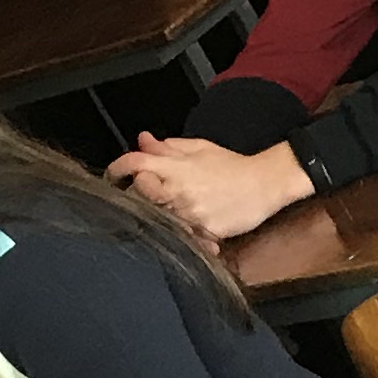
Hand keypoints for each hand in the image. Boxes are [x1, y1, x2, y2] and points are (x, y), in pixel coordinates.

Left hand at [105, 133, 308, 240]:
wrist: (265, 183)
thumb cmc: (232, 165)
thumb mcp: (199, 148)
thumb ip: (168, 147)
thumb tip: (143, 140)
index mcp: (175, 167)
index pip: (134, 164)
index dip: (117, 168)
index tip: (113, 176)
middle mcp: (177, 190)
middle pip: (138, 196)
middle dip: (135, 196)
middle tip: (138, 199)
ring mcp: (189, 212)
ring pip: (157, 218)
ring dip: (158, 217)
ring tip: (169, 214)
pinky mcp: (203, 230)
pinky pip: (183, 236)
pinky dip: (182, 235)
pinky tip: (186, 231)